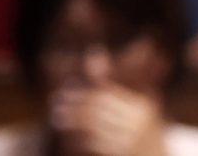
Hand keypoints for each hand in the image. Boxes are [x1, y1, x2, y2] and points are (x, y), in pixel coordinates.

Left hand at [49, 82, 166, 155]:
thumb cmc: (142, 132)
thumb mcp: (136, 106)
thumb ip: (113, 84)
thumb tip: (92, 51)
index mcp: (141, 109)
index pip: (104, 97)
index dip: (81, 94)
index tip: (64, 93)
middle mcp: (137, 125)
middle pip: (96, 112)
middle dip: (73, 107)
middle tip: (55, 106)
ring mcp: (129, 143)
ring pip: (92, 128)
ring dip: (70, 123)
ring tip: (57, 120)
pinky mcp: (120, 154)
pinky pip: (93, 145)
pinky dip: (77, 140)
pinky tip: (67, 138)